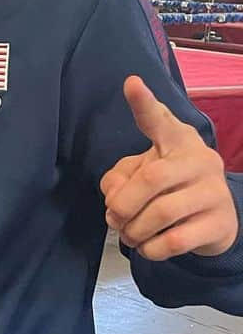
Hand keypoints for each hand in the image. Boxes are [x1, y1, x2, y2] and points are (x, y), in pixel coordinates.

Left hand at [101, 76, 238, 259]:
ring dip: (133, 230)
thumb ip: (119, 179)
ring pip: (160, 213)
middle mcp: (200, 160)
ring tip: (129, 234)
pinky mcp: (220, 223)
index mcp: (177, 141)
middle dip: (122, 204)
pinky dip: (150, 249)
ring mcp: (214, 192)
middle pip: (151, 178)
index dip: (144, 104)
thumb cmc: (169, 189)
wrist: (213, 221)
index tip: (131, 84)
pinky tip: (147, 247)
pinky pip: (174, 240)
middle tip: (112, 218)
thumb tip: (114, 198)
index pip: (159, 120)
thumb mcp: (141, 175)